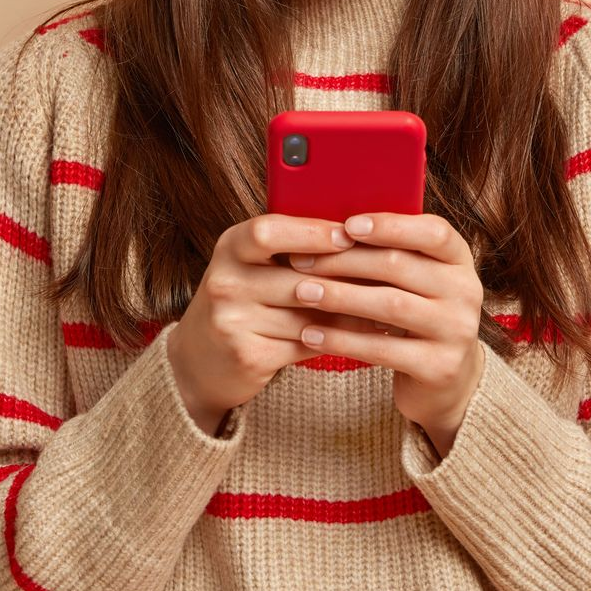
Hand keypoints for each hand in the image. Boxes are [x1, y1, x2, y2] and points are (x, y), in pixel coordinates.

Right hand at [167, 214, 392, 422]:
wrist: (200, 360)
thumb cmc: (242, 300)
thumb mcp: (252, 265)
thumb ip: (291, 247)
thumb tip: (357, 230)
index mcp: (230, 247)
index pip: (267, 231)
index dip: (310, 232)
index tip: (348, 235)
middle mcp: (225, 282)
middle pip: (296, 277)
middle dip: (345, 277)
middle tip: (390, 273)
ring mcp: (232, 322)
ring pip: (308, 314)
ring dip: (353, 311)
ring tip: (390, 304)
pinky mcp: (248, 356)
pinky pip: (307, 343)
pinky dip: (341, 338)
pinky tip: (369, 334)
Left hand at [287, 212, 485, 441]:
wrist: (447, 377)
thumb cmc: (415, 313)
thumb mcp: (416, 279)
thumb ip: (389, 252)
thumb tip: (328, 226)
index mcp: (459, 259)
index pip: (434, 231)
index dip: (390, 225)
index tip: (347, 225)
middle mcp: (465, 291)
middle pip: (399, 265)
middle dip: (344, 261)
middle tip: (300, 260)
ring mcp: (456, 330)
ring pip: (389, 305)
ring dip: (339, 297)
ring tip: (302, 292)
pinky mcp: (440, 367)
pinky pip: (383, 348)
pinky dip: (342, 340)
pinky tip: (311, 334)